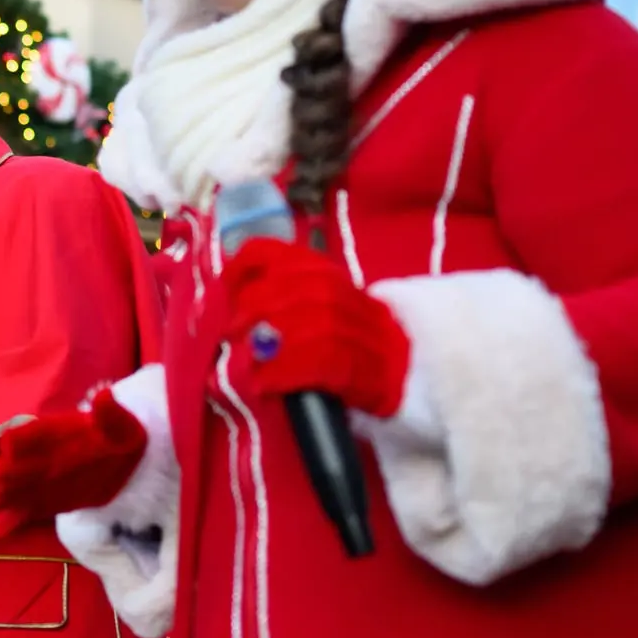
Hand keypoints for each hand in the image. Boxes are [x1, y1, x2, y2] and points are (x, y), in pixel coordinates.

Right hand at [0, 386, 147, 543]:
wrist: (122, 460)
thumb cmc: (117, 434)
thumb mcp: (119, 423)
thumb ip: (109, 414)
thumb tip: (104, 396)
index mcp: (54, 433)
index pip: (33, 434)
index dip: (22, 438)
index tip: (9, 443)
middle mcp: (39, 457)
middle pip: (19, 464)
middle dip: (9, 470)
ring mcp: (37, 483)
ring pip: (15, 491)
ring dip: (3, 495)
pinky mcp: (41, 504)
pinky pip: (19, 515)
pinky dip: (1, 525)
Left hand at [222, 237, 410, 417]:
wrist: (411, 370)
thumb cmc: (349, 339)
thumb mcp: (317, 307)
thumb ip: (281, 297)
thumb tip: (228, 297)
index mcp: (327, 276)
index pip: (283, 255)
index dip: (249, 263)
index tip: (226, 283)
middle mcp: (345, 296)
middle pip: (294, 289)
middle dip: (256, 307)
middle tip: (232, 331)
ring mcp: (361, 333)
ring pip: (310, 324)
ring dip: (269, 342)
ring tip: (245, 360)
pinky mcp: (366, 373)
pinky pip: (321, 364)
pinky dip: (286, 373)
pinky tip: (265, 383)